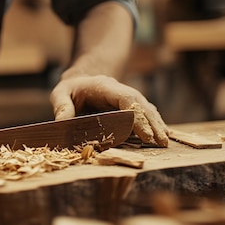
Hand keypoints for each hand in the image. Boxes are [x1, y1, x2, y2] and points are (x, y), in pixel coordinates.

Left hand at [50, 74, 168, 146]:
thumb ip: (61, 106)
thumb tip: (63, 122)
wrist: (80, 82)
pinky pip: (144, 113)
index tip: (145, 134)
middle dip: (152, 123)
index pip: (127, 99)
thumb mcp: (60, 94)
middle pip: (141, 105)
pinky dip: (153, 123)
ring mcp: (127, 98)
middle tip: (161, 142)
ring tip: (164, 142)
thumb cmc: (69, 90)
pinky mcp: (129, 107)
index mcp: (105, 87)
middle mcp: (120, 91)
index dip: (137, 116)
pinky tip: (161, 135)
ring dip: (156, 124)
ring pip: (146, 109)